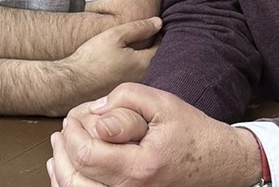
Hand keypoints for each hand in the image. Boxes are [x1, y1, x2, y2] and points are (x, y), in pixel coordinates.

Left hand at [47, 83, 261, 186]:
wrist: (218, 162)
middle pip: (77, 179)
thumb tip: (96, 112)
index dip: (73, 133)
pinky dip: (73, 184)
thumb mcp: (162, 102)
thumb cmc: (192, 131)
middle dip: (64, 149)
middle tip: (64, 128)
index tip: (73, 115)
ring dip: (63, 170)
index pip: (87, 155)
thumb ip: (127, 100)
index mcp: (140, 167)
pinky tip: (66, 169)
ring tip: (59, 146)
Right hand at [60, 19, 161, 112]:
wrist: (72, 83)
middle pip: (157, 60)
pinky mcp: (123, 93)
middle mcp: (144, 79)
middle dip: (155, 48)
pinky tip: (123, 65)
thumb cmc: (92, 58)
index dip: (159, 34)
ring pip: (147, 70)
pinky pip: (137, 79)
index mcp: (144, 64)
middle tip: (148, 37)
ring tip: (135, 49)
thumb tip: (159, 22)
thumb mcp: (115, 35)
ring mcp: (134, 88)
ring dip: (145, 60)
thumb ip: (139, 28)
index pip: (162, 46)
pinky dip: (135, 70)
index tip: (154, 28)